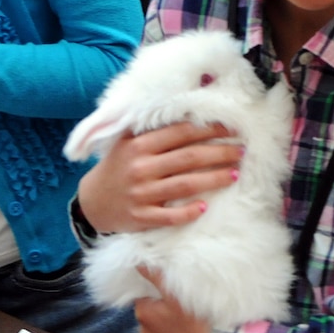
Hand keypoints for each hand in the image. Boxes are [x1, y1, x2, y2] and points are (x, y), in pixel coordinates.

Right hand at [76, 121, 240, 232]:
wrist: (92, 202)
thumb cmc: (117, 168)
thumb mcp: (126, 143)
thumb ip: (151, 131)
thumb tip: (189, 115)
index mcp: (138, 145)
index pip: (180, 133)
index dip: (209, 130)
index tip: (231, 129)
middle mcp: (140, 167)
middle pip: (189, 158)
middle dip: (219, 153)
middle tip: (241, 151)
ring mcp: (141, 193)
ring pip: (185, 184)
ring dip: (214, 179)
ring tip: (234, 174)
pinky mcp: (141, 217)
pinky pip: (171, 216)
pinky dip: (189, 211)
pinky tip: (205, 206)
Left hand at [133, 265, 210, 332]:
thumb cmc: (192, 320)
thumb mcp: (173, 294)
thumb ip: (155, 276)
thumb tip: (138, 263)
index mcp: (142, 314)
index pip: (141, 295)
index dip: (154, 289)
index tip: (169, 288)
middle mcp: (144, 331)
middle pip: (151, 309)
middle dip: (162, 303)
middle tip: (180, 299)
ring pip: (160, 322)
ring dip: (169, 317)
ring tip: (186, 313)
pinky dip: (176, 329)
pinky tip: (189, 326)